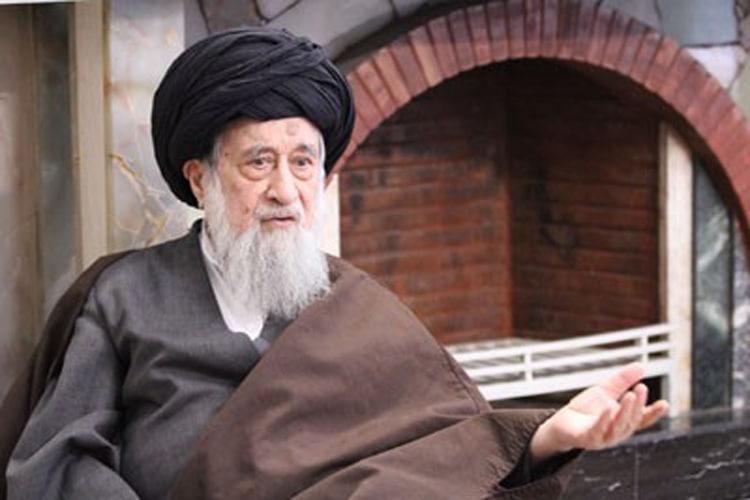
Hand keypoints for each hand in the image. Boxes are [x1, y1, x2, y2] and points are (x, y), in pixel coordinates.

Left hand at [529, 362, 668, 464]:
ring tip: (630, 395)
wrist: (562, 422)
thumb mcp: (606, 390)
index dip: (654, 413)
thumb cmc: (586, 409)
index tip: (665, 403)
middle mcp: (617, 432)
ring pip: (618, 427)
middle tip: (641, 387)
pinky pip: (598, 430)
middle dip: (638, 404)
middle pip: (632, 420)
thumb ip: (622, 380)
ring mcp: (603, 438)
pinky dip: (604, 420)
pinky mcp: (587, 439)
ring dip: (625, 411)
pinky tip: (608, 408)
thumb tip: (641, 365)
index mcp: (623, 422)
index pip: (643, 419)